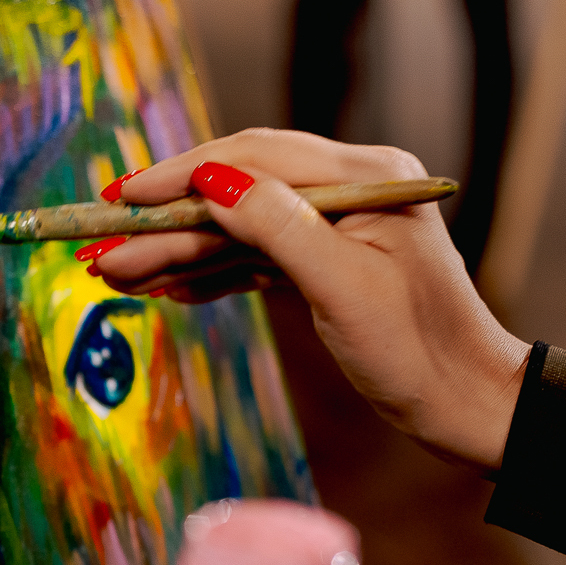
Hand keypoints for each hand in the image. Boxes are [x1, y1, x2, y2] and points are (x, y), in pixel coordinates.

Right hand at [92, 129, 528, 470]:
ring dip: (176, 254)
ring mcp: (337, 227)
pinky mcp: (326, 265)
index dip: (179, 177)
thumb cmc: (418, 352)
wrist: (465, 405)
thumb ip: (277, 227)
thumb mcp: (343, 288)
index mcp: (366, 177)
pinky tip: (162, 290)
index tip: (121, 197)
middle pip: (236, 192)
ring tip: (113, 273)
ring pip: (238, 229)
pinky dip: (209, 275)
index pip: (253, 158)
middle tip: (100, 248)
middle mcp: (352, 188)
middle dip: (165, 223)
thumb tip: (212, 183)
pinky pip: (255, 259)